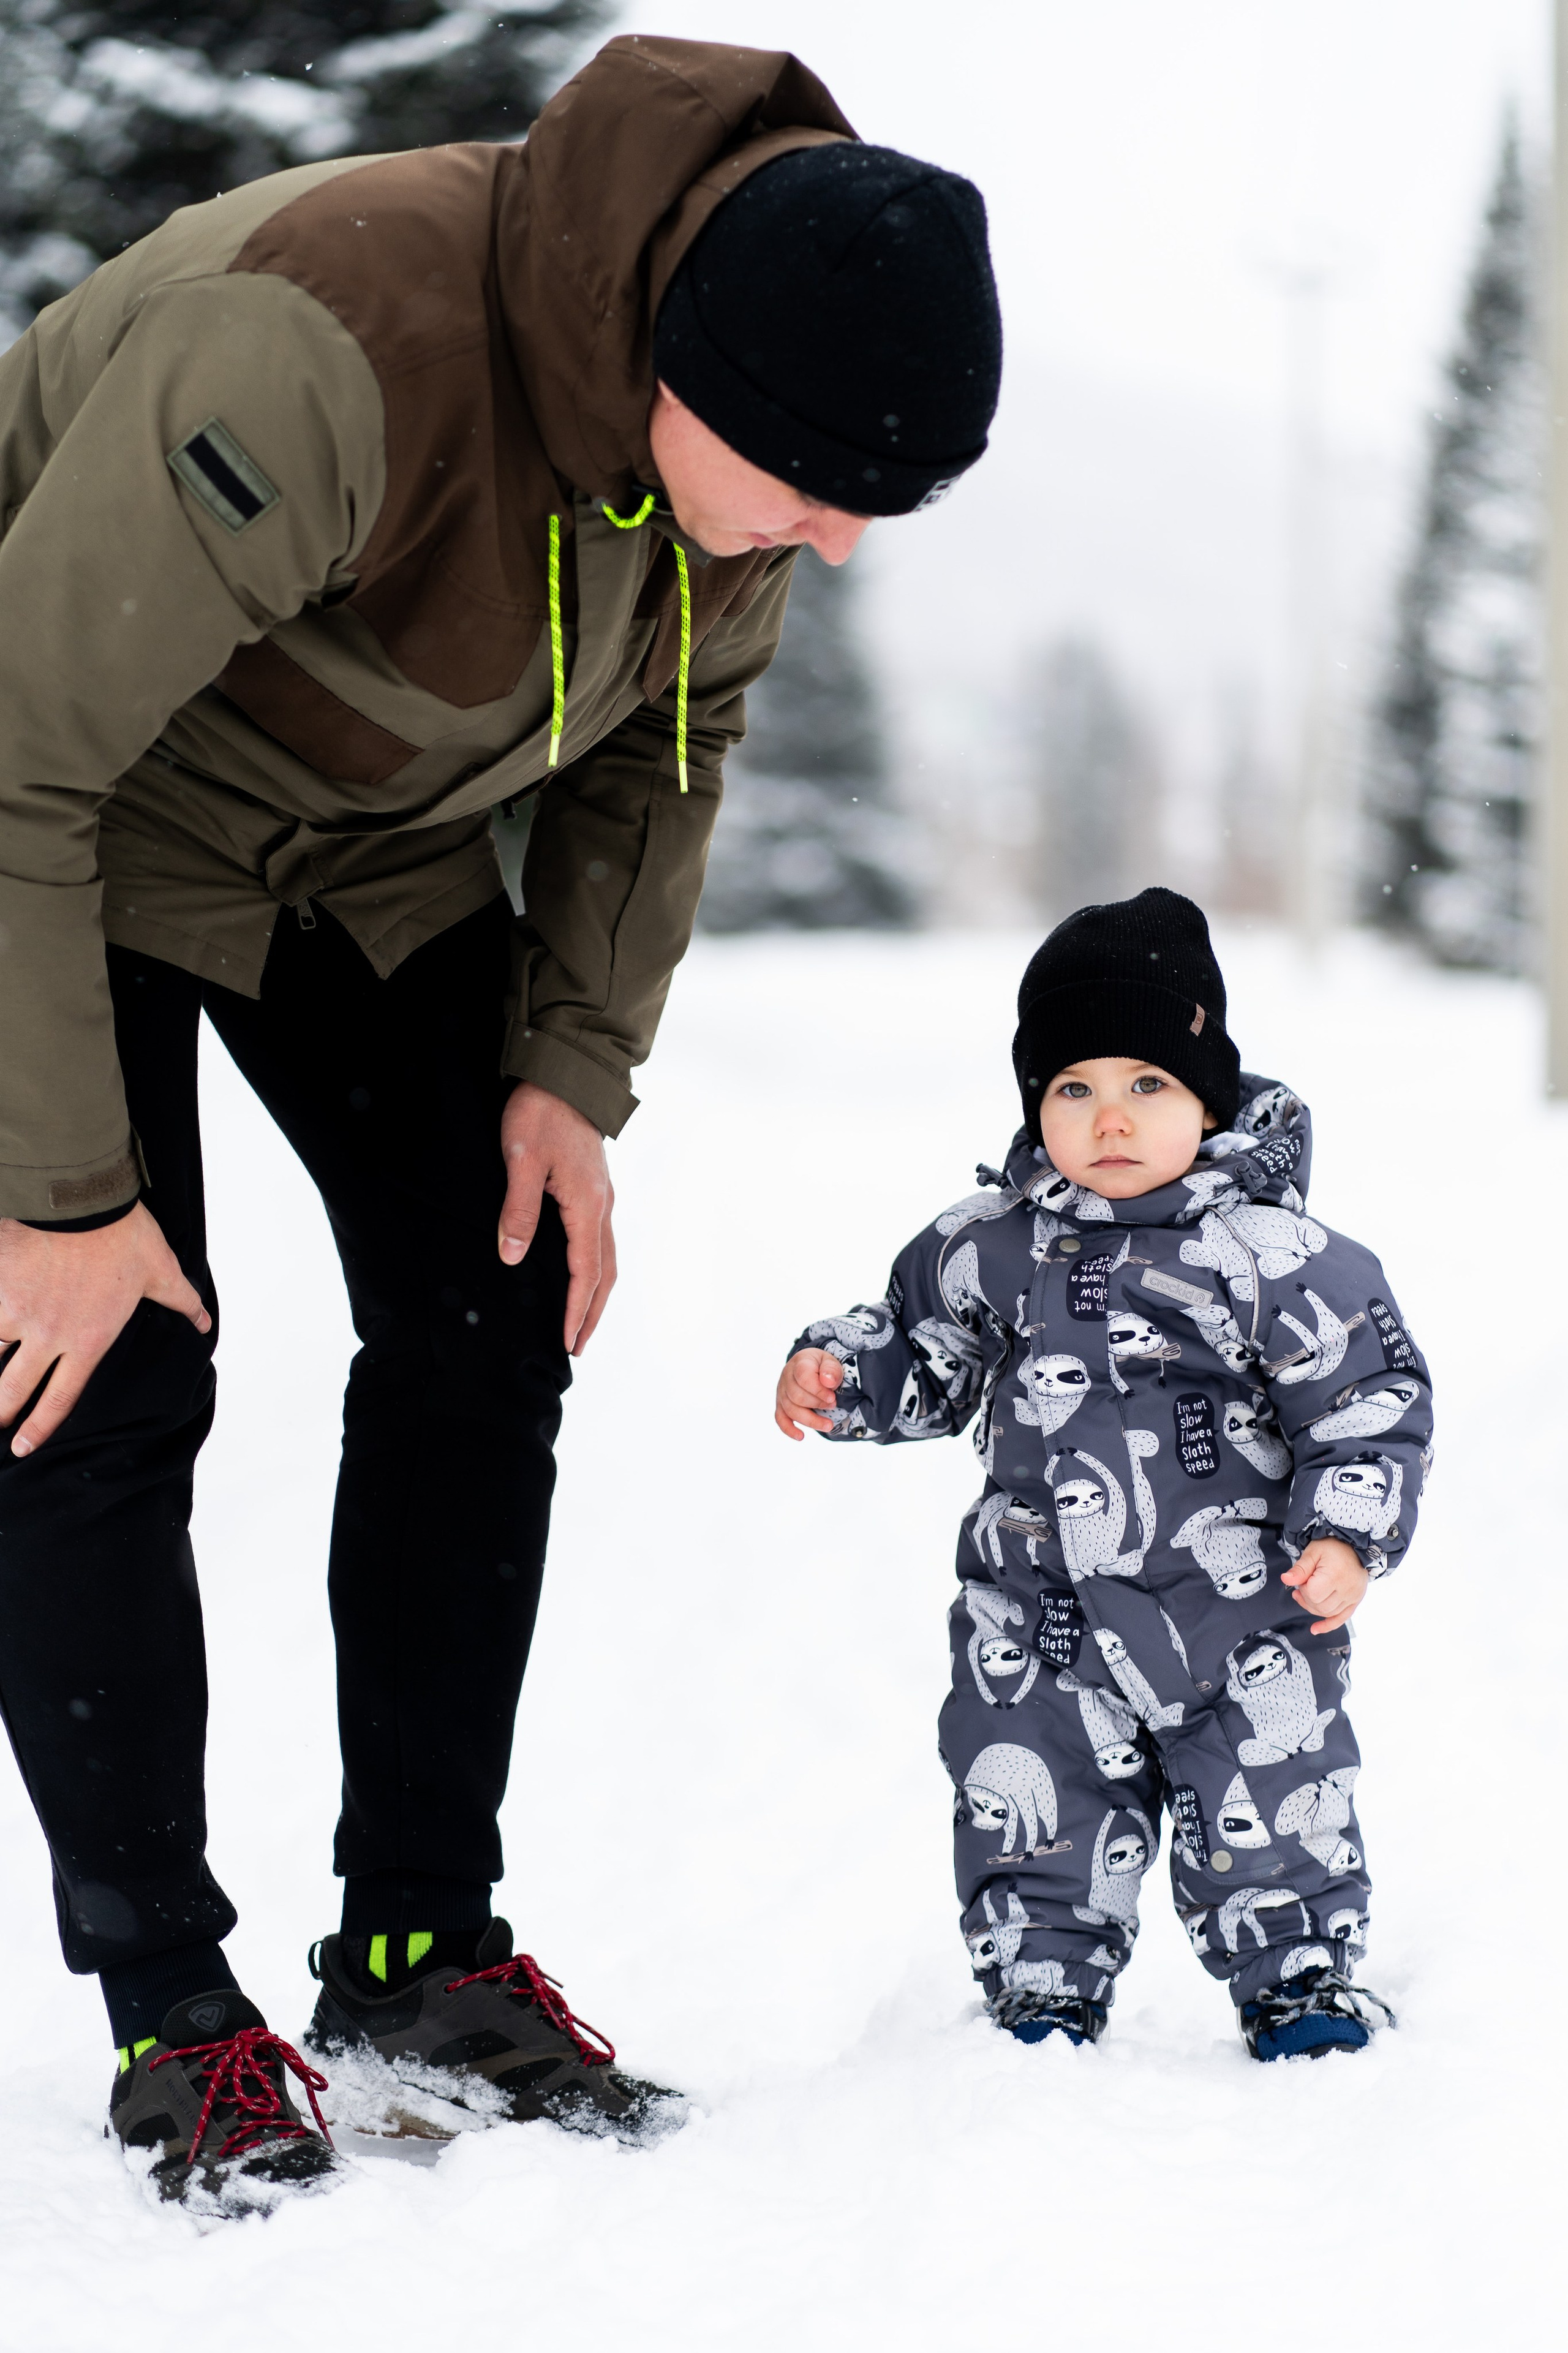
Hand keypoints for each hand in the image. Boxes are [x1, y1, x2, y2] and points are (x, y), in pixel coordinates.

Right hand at [0, 1204, 210, 1456]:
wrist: (79, 1198)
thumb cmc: (122, 1232)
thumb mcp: (160, 1270)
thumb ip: (180, 1301)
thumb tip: (203, 1322)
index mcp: (87, 1339)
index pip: (61, 1396)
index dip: (40, 1426)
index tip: (23, 1445)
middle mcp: (47, 1335)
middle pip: (13, 1389)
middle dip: (0, 1412)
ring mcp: (16, 1312)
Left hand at [499, 1081, 615, 1354]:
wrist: (566, 1072)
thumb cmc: (540, 1112)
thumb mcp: (521, 1159)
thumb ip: (518, 1210)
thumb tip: (514, 1257)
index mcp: (587, 1205)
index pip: (585, 1271)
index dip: (576, 1310)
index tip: (567, 1341)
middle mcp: (602, 1206)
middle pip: (606, 1273)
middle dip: (592, 1313)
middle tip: (578, 1346)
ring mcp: (601, 1197)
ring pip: (607, 1258)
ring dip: (597, 1293)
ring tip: (582, 1321)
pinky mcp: (594, 1188)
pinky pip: (601, 1240)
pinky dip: (595, 1269)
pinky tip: (581, 1275)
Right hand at [775, 1348, 842, 1439]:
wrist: (811, 1365)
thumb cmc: (822, 1365)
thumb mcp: (831, 1361)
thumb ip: (831, 1370)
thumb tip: (828, 1382)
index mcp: (799, 1363)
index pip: (804, 1378)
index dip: (818, 1391)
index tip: (833, 1398)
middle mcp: (786, 1377)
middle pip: (797, 1397)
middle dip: (817, 1405)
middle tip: (833, 1405)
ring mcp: (781, 1392)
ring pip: (791, 1410)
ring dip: (811, 1420)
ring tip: (828, 1425)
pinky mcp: (781, 1404)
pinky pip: (780, 1418)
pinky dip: (789, 1429)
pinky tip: (800, 1436)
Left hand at [1280, 1537, 1368, 1634]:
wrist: (1354, 1546)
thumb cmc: (1333, 1547)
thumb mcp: (1313, 1552)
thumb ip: (1300, 1568)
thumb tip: (1286, 1579)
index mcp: (1335, 1576)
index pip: (1313, 1594)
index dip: (1304, 1588)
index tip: (1304, 1578)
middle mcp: (1347, 1589)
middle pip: (1319, 1606)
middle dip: (1307, 1597)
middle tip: (1304, 1584)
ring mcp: (1353, 1597)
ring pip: (1328, 1613)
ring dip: (1314, 1607)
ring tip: (1308, 1593)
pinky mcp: (1355, 1600)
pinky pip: (1342, 1618)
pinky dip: (1328, 1625)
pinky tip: (1316, 1629)